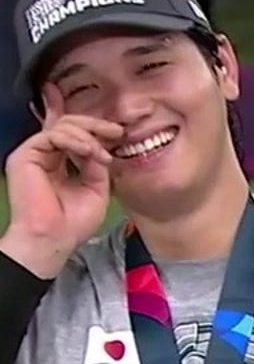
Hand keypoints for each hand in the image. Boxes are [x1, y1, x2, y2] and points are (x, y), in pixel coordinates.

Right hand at [1, 85, 122, 277]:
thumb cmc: (74, 222)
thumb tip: (101, 145)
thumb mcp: (97, 188)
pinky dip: (74, 139)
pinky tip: (89, 151)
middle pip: (68, 125)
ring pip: (62, 127)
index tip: (119, 133)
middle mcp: (46, 155)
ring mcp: (34, 154)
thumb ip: (97, 164)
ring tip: (101, 155)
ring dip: (88, 137)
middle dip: (95, 125)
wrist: (55, 238)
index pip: (76, 136)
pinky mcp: (25, 156)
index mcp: (61, 163)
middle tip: (116, 131)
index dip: (96, 130)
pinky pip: (51, 135)